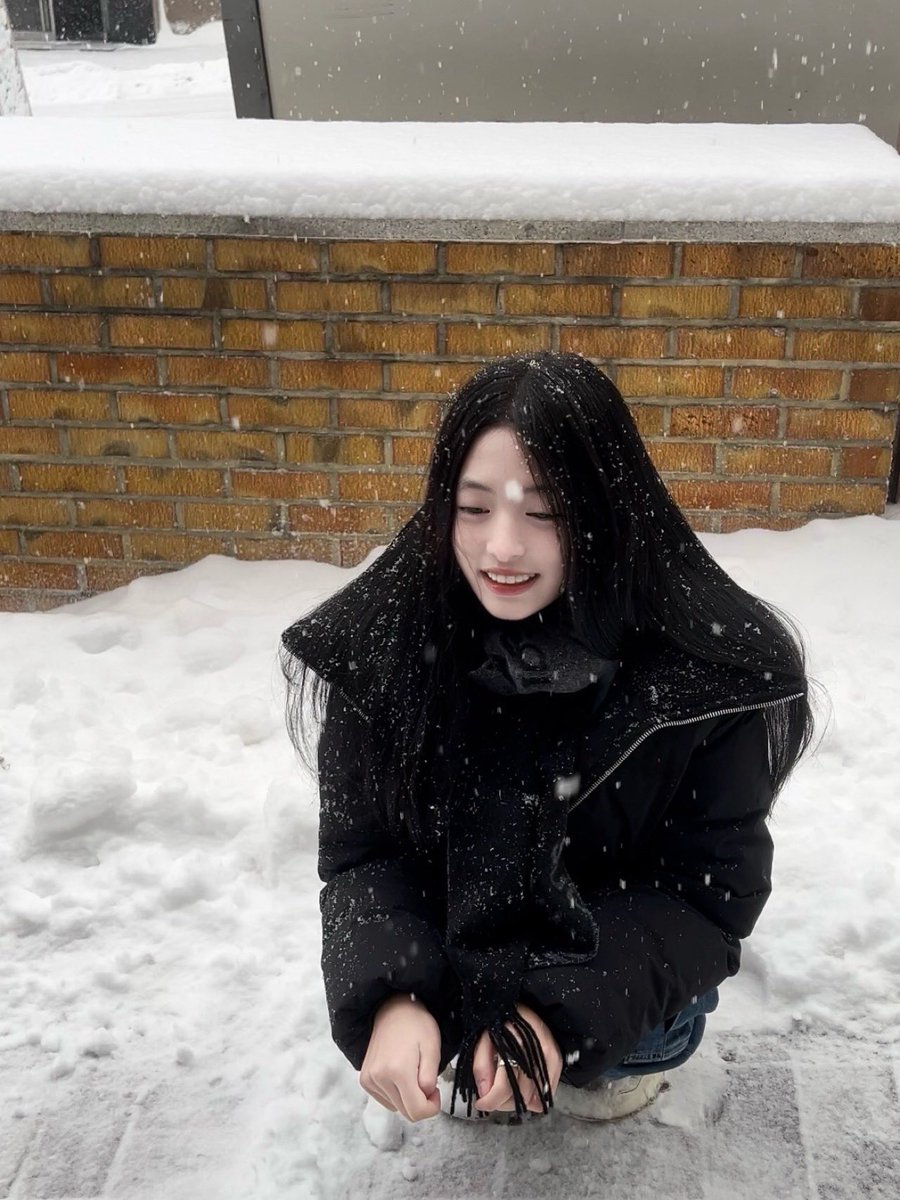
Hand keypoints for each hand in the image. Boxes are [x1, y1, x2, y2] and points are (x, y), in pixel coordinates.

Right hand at [359, 993, 442, 1122]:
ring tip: (413, 1073)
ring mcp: (369, 1079)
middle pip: (406, 1112)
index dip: (432, 1107)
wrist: (393, 1009)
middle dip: (421, 1103)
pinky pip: (386, 1100)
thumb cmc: (417, 1024)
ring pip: (396, 1108)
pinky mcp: (365, 1079)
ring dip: (409, 1098)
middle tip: (427, 1081)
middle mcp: (379, 1078)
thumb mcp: (433, 1048)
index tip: (436, 1091)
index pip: (416, 1112)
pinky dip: (397, 1094)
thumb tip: (425, 1098)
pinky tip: (400, 1074)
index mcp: (398, 1070)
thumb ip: (430, 1079)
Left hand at [472, 1003, 561, 1113]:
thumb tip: (484, 1094)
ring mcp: (551, 1057)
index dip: (491, 1100)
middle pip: (520, 1096)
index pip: (504, 1086)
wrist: (520, 1002)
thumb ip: (481, 1064)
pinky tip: (524, 1090)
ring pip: (535, 1098)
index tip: (480, 1103)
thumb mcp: (483, 1037)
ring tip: (506, 1090)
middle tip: (491, 1096)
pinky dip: (535, 1096)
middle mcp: (538, 1052)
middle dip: (503, 1102)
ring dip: (518, 1100)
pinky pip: (548, 1090)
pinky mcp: (558, 1059)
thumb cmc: (501, 1019)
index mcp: (516, 1044)